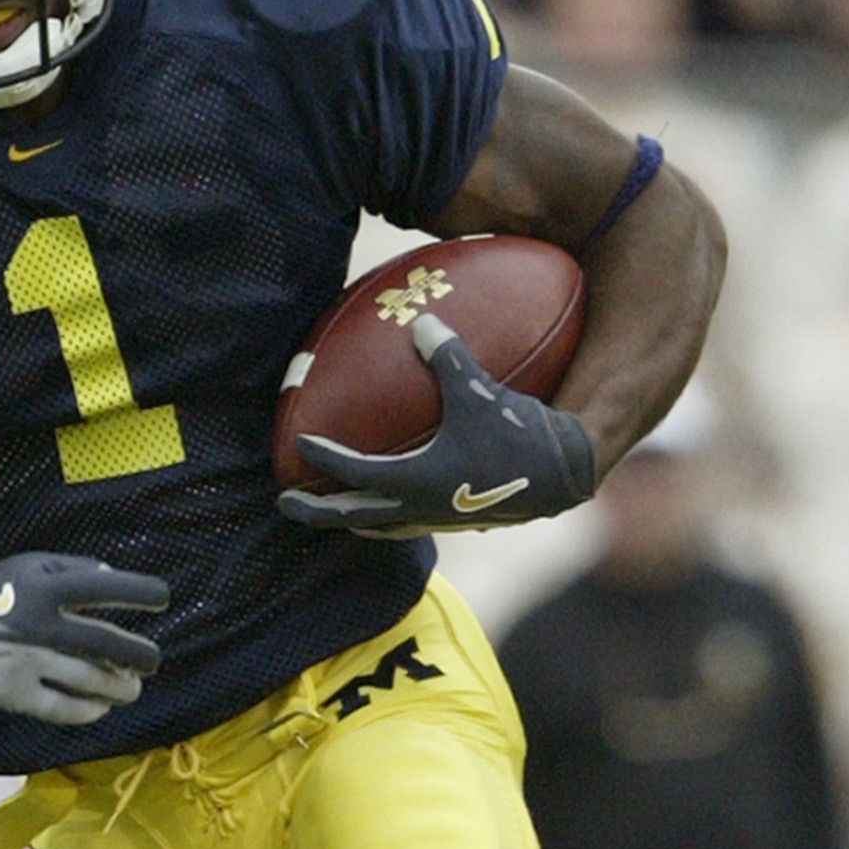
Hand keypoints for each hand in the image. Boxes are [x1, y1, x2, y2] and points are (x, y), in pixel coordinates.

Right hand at [0, 553, 166, 725]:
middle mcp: (41, 624)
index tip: (164, 600)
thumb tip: (115, 577)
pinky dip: (90, 711)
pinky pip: (64, 710)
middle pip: (109, 645)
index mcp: (47, 587)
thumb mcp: (29, 565)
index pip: (109, 588)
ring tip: (131, 688)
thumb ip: (74, 568)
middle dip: (141, 656)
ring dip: (122, 688)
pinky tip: (101, 708)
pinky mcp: (13, 694)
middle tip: (152, 661)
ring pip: (93, 682)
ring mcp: (28, 661)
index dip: (144, 594)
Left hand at [278, 313, 595, 538]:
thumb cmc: (519, 434)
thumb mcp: (480, 391)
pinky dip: (390, 513)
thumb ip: (448, 357)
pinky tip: (395, 498)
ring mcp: (438, 518)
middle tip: (285, 502)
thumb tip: (421, 322)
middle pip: (354, 517)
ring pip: (382, 525)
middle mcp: (420, 508)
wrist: (564, 476)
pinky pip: (410, 520)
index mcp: (415, 481)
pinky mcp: (458, 519)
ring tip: (334, 508)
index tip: (300, 442)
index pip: (353, 473)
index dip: (323, 457)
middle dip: (317, 512)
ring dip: (353, 517)